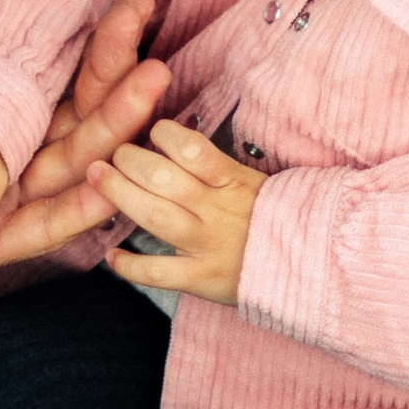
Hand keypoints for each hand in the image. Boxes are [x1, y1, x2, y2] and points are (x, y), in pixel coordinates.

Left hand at [95, 119, 260, 305]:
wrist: (310, 268)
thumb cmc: (273, 218)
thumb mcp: (255, 182)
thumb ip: (217, 167)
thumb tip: (173, 141)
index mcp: (233, 182)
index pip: (194, 150)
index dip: (165, 135)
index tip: (152, 130)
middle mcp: (216, 210)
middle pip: (162, 178)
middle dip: (129, 160)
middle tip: (114, 153)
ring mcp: (207, 245)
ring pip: (153, 215)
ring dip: (119, 193)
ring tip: (99, 178)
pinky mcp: (202, 278)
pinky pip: (158, 273)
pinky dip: (130, 266)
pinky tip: (112, 256)